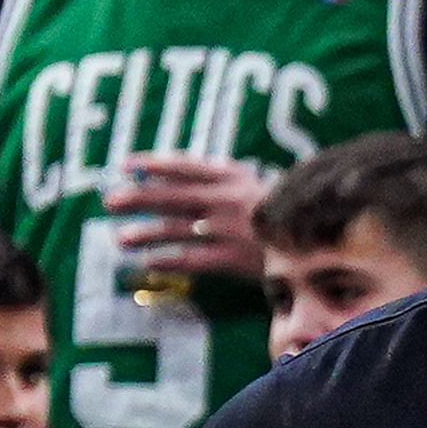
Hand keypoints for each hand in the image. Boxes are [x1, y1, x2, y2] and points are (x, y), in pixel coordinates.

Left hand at [103, 154, 271, 284]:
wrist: (315, 243)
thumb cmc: (278, 215)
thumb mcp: (253, 185)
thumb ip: (220, 178)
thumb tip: (182, 174)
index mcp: (230, 177)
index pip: (184, 166)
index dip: (154, 164)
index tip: (127, 165)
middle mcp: (225, 200)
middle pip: (171, 196)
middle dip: (138, 198)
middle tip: (111, 202)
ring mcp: (227, 230)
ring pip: (176, 229)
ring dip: (145, 233)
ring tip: (121, 238)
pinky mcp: (232, 259)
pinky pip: (191, 259)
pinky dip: (168, 260)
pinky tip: (149, 262)